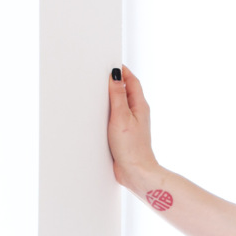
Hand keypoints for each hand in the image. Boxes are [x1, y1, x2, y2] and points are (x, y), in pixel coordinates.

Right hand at [107, 64, 158, 191]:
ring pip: (120, 104)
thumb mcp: (121, 117)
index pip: (132, 81)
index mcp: (140, 105)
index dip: (122, 71)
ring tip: (95, 91)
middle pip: (126, 91)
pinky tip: (97, 115)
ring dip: (109, 97)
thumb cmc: (131, 147)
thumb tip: (116, 75)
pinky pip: (115, 117)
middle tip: (99, 74)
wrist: (136, 172)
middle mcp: (137, 113)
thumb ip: (117, 96)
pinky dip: (107, 112)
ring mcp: (131, 123)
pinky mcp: (124, 134)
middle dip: (114, 81)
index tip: (109, 63)